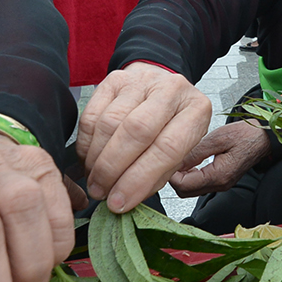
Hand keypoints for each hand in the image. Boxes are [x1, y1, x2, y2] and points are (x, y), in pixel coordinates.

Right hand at [77, 62, 212, 211]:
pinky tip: (89, 160)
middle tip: (101, 193)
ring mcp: (141, 81)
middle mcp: (171, 90)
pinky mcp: (113, 80)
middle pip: (136, 132)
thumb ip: (157, 176)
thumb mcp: (180, 151)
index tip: (120, 201)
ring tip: (95, 180)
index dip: (139, 178)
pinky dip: (85, 144)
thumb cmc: (171, 125)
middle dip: (113, 170)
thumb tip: (124, 198)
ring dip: (96, 160)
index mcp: (196, 110)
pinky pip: (92, 116)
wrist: (159, 87)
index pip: (167, 147)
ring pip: (109, 124)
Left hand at [168, 121, 271, 195]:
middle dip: (174, 177)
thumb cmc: (246, 135)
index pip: (183, 186)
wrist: (263, 138)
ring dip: (182, 177)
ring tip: (182, 159)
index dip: (171, 174)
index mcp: (219, 175)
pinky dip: (190, 176)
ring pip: (190, 190)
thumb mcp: (216, 138)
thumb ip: (194, 152)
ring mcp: (221, 185)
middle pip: (184, 192)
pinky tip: (191, 162)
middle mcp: (220, 184)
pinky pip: (199, 185)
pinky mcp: (221, 181)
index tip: (169, 159)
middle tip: (173, 159)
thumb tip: (174, 161)